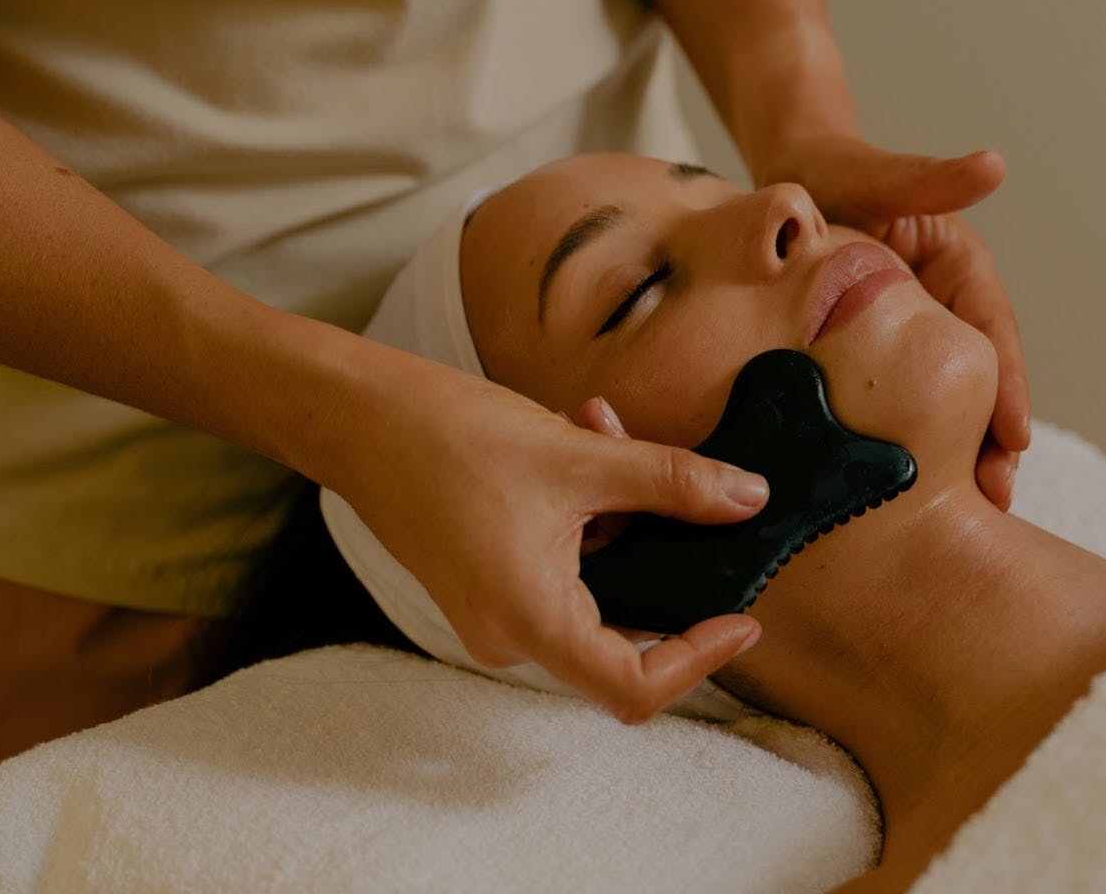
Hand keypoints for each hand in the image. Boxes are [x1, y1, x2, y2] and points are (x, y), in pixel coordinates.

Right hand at [317, 341, 765, 722]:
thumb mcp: (578, 456)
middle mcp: (510, 634)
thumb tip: (750, 498)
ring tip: (606, 428)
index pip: (634, 688)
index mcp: (530, 622)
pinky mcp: (487, 580)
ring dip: (620, 512)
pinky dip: (585, 510)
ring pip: (595, 581)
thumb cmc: (447, 438)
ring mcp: (495, 611)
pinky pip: (562, 563)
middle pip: (622, 627)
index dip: (700, 659)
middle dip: (659, 548)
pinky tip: (581, 433)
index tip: (742, 617)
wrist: (356, 416)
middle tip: (681, 484)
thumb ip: (672, 482)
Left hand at [755, 136, 1029, 509]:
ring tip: (966, 511)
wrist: (786, 181)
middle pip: (979, 378)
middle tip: (996, 498)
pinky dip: (912, 440)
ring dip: (958, 452)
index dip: (1008, 386)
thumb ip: (926, 179)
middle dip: (992, 439)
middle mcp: (948, 301)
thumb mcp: (875, 177)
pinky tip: (906, 489)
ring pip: (947, 397)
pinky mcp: (879, 350)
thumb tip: (992, 164)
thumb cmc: (830, 170)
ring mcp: (916, 330)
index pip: (993, 331)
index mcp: (961, 264)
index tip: (1016, 437)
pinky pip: (902, 399)